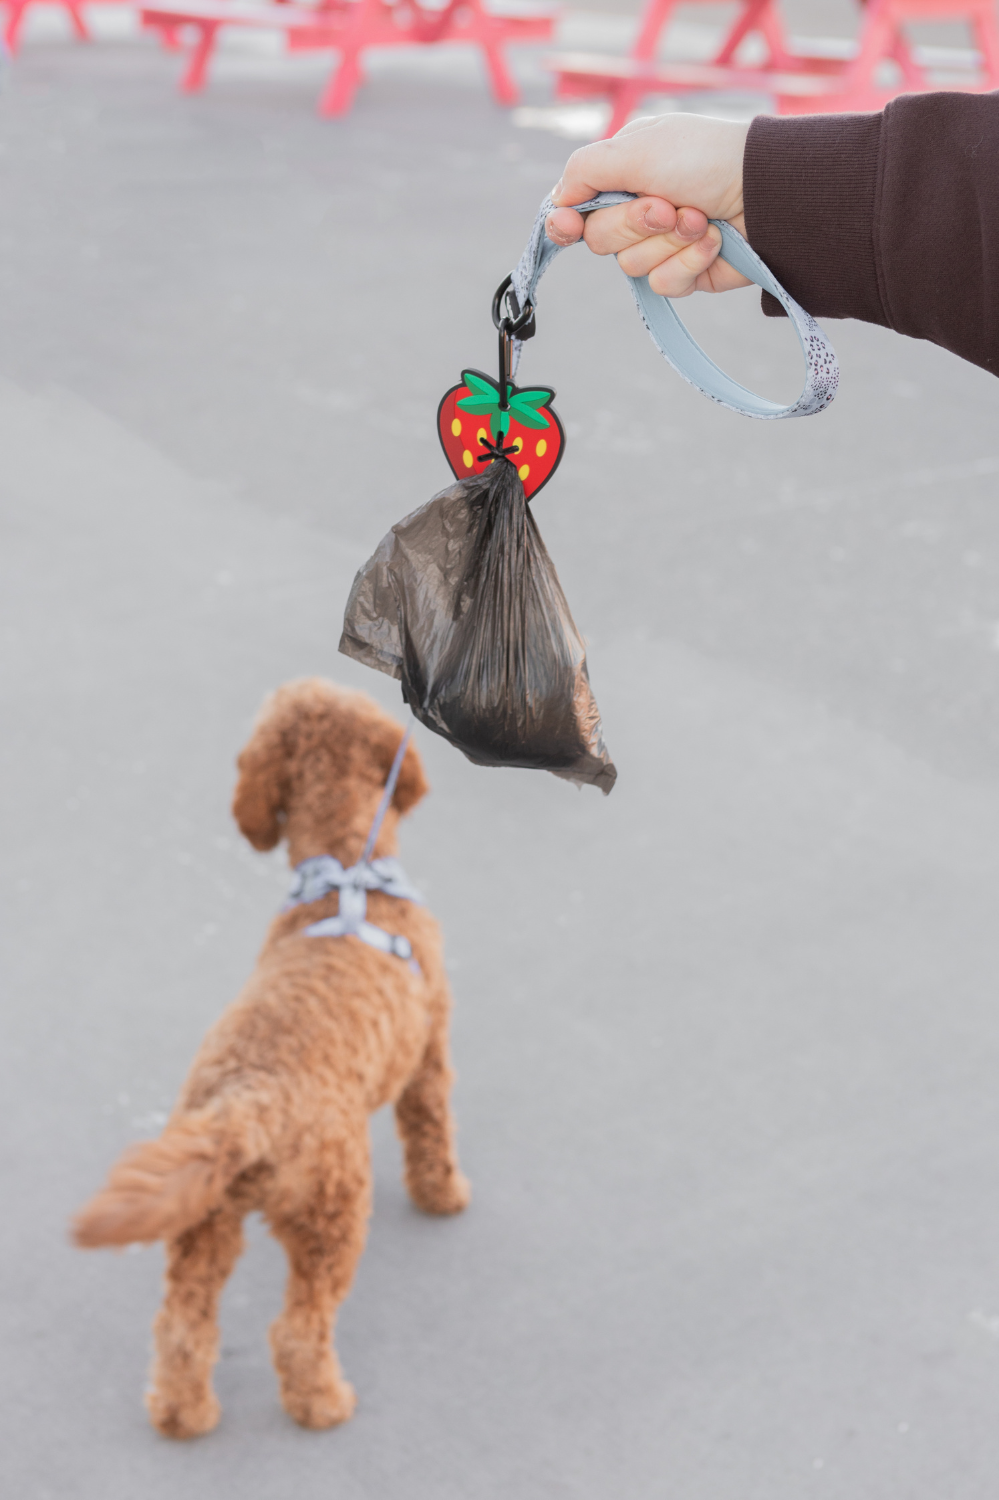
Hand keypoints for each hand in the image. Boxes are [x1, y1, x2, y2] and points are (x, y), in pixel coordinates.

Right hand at [545, 114, 750, 297]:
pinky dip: (689, 261)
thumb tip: (557, 201)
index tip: (568, 227)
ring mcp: (660, 244)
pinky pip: (663, 284)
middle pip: (600, 240)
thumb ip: (585, 170)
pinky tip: (713, 239)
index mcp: (621, 174)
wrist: (766, 191)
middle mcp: (636, 209)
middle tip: (669, 203)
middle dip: (636, 222)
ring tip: (701, 217)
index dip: (566, 223)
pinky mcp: (684, 272)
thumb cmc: (703, 158)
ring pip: (632, 266)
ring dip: (669, 241)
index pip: (573, 208)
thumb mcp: (636, 149)